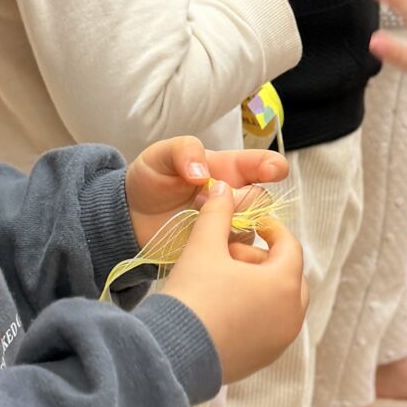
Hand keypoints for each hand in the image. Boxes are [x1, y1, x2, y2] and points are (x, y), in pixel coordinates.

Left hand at [126, 135, 288, 244]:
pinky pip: (235, 255)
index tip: (274, 170)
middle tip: (219, 204)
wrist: (131, 218)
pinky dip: (223, 252)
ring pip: (251, 230)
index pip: (260, 165)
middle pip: (261, 201)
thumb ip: (184, 151)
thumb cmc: (151, 181)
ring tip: (200, 227)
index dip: (271, 166)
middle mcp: (235, 198)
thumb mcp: (160, 155)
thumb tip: (202, 174)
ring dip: (232, 229)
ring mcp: (230, 226)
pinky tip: (201, 248)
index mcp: (227, 170)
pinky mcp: (222, 252)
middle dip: (247, 203)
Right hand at [159, 180, 308, 381]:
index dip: (270, 228)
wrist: (174, 354)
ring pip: (280, 302)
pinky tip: (223, 307)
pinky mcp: (265, 359)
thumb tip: (222, 188)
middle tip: (231, 254)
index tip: (252, 223)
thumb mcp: (204, 247)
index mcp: (285, 282)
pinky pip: (270, 326)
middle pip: (288, 274)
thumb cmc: (193, 296)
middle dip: (263, 259)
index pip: (289, 245)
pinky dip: (256, 311)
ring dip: (259, 285)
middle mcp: (292, 314)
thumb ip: (217, 214)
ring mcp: (281, 340)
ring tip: (224, 280)